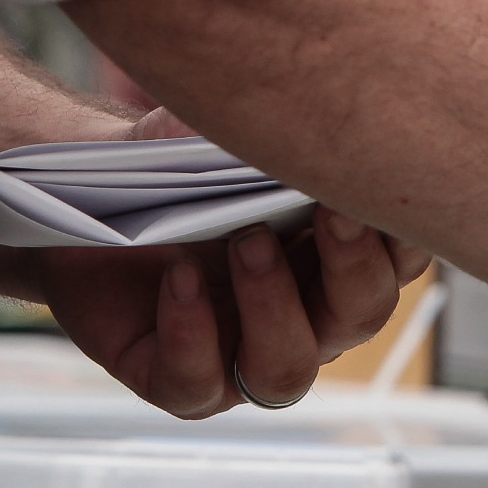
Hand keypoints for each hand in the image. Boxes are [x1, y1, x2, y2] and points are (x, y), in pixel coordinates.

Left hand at [34, 108, 431, 416]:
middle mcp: (304, 319)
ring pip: (288, 371)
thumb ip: (278, 136)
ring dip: (276, 310)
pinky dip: (192, 332)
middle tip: (327, 211)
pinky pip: (199, 382)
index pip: (399, 263)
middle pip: (362, 316)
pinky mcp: (181, 382)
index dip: (403, 237)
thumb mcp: (228, 134)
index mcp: (336, 261)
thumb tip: (317, 105)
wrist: (85, 202)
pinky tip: (178, 278)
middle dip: (352, 266)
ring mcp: (243, 357)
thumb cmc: (174, 171)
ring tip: (246, 244)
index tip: (379, 188)